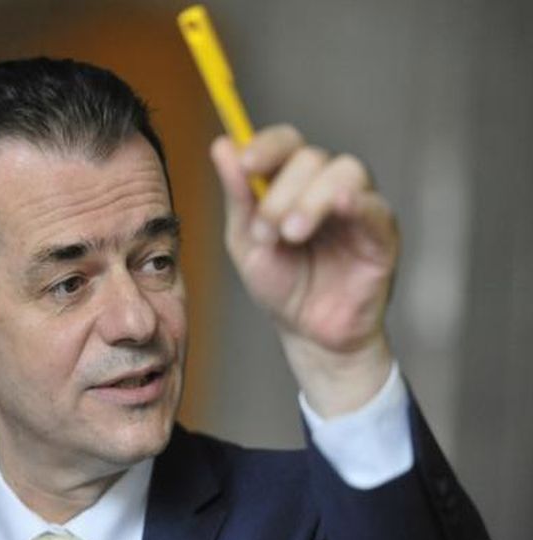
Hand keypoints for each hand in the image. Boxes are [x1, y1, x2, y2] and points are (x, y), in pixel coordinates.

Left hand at [210, 125, 398, 416]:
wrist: (308, 332)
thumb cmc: (280, 284)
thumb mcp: (246, 241)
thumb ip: (238, 196)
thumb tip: (222, 146)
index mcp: (292, 182)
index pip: (285, 143)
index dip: (266, 146)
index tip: (246, 163)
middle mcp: (327, 186)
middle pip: (310, 158)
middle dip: (281, 193)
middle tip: (265, 232)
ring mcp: (357, 207)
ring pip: (345, 172)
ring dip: (312, 199)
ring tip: (291, 235)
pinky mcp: (381, 234)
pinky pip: (374, 207)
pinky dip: (356, 201)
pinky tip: (340, 208)